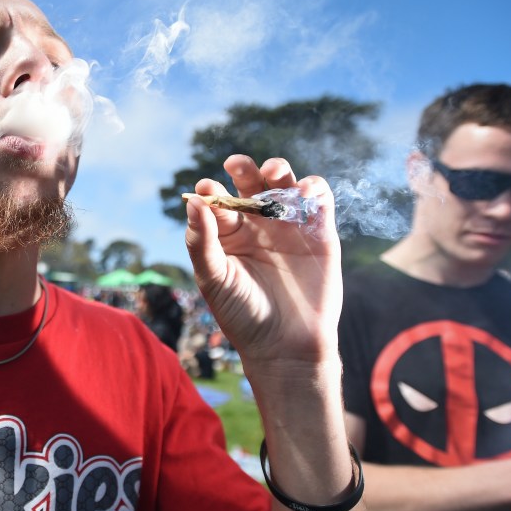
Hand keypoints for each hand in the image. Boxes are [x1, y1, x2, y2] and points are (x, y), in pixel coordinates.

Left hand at [184, 155, 340, 369]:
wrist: (285, 346)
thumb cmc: (242, 315)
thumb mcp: (214, 278)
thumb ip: (202, 241)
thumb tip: (192, 201)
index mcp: (228, 234)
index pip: (218, 202)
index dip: (212, 191)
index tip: (206, 188)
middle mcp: (257, 225)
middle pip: (251, 184)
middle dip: (244, 169)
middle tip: (237, 164)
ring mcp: (289, 226)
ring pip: (285, 185)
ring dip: (279, 170)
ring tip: (273, 171)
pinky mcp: (319, 232)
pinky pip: (319, 200)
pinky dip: (314, 188)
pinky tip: (304, 191)